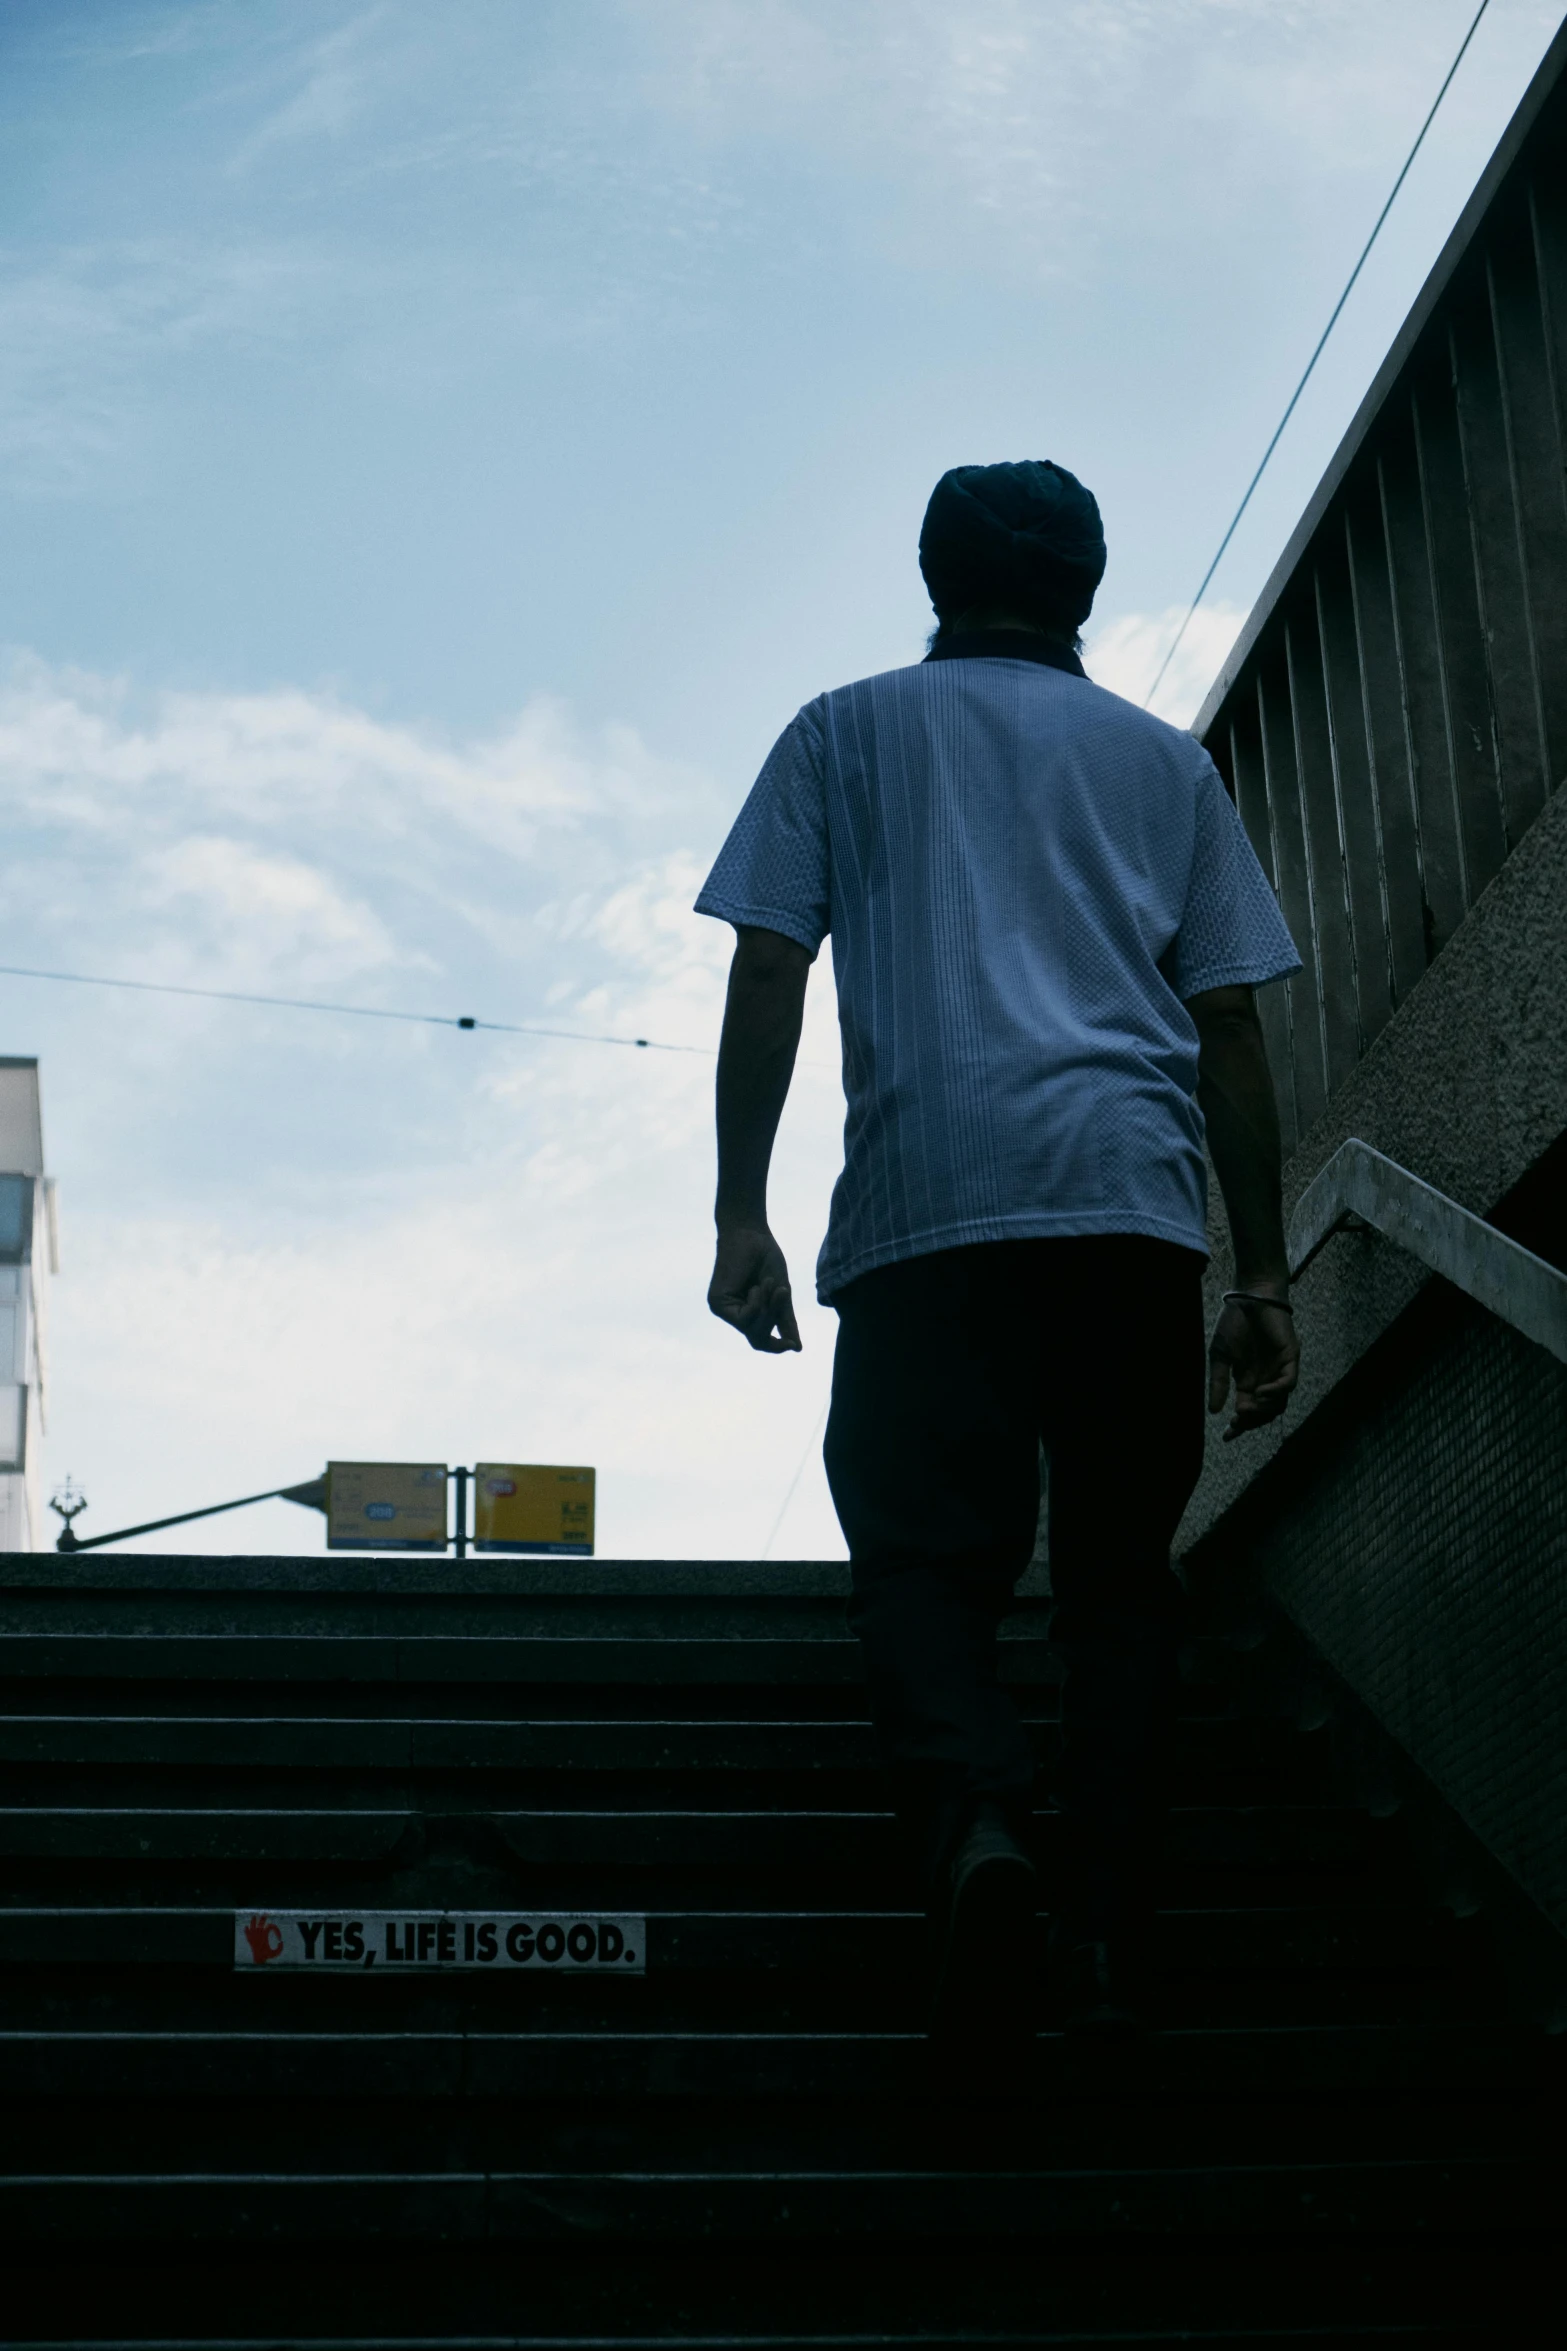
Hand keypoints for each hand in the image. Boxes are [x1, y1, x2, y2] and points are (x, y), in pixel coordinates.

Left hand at [708, 1222, 801, 1352]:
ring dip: (768, 1309)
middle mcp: (734, 1314)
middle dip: (774, 1318)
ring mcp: (723, 1310)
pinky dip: (756, 1304)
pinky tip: (756, 1286)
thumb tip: (797, 1348)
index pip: (761, 1340)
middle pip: (757, 1338)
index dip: (777, 1346)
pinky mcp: (717, 1304)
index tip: (794, 1346)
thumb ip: (785, 1320)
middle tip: (783, 1293)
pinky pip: (744, 1319)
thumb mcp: (781, 1293)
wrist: (750, 1233)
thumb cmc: (765, 1258)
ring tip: (771, 1284)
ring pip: (752, 1330)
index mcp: (748, 1312)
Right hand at [1207, 1293, 1298, 1440]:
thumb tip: (1213, 1411)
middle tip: (1237, 1420)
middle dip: (1252, 1420)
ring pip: (1279, 1401)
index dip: (1239, 1425)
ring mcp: (1279, 1369)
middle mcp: (1266, 1378)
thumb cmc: (1233, 1322)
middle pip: (1265, 1412)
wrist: (1249, 1296)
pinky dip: (1276, 1391)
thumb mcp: (1220, 1356)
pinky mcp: (1290, 1358)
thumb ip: (1218, 1383)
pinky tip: (1261, 1393)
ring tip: (1246, 1407)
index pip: (1248, 1411)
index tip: (1227, 1436)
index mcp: (1248, 1380)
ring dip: (1264, 1409)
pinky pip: (1289, 1382)